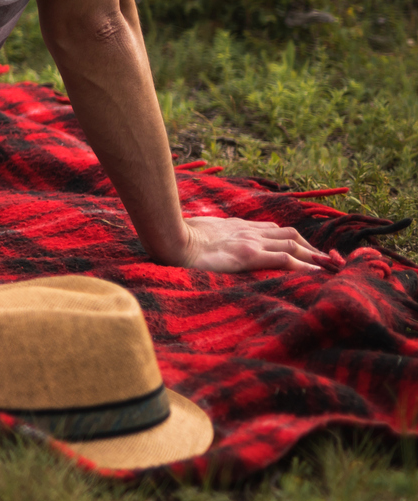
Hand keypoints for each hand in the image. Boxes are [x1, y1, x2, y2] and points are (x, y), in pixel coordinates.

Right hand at [178, 213, 344, 272]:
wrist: (171, 239)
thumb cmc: (177, 238)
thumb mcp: (198, 233)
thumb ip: (210, 236)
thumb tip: (207, 244)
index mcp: (237, 226)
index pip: (273, 230)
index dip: (292, 239)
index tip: (304, 250)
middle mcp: (249, 231)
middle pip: (289, 234)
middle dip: (310, 246)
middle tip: (326, 261)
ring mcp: (251, 241)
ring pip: (293, 243)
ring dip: (313, 254)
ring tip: (329, 267)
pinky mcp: (250, 255)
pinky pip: (285, 258)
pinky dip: (305, 265)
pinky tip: (317, 274)